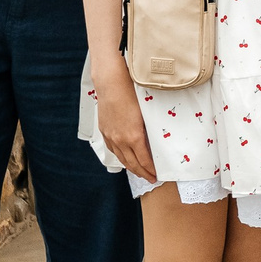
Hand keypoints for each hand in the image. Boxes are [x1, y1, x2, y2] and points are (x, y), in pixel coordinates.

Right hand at [89, 58, 155, 179]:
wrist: (111, 83)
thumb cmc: (131, 93)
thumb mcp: (145, 113)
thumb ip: (149, 130)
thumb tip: (154, 141)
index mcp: (133, 136)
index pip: (143, 160)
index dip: (150, 170)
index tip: (156, 175)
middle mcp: (120, 140)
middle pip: (132, 163)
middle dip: (142, 173)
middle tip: (150, 178)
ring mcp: (111, 136)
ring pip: (121, 158)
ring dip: (131, 167)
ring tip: (139, 171)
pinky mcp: (104, 131)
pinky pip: (113, 149)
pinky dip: (120, 156)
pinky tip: (125, 157)